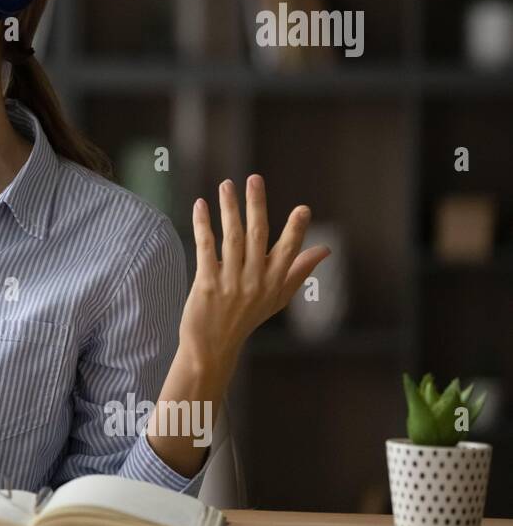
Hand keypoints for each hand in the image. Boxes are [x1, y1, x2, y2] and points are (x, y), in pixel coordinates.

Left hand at [180, 174, 330, 373]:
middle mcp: (255, 281)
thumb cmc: (246, 318)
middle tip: (255, 179)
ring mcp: (230, 283)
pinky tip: (201, 205)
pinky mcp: (206, 284)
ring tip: (226, 185)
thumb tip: (325, 250)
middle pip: (257, 236)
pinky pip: (206, 248)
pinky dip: (203, 225)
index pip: (288, 251)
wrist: (213, 346)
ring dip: (229, 209)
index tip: (303, 209)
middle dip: (257, 205)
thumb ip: (299, 271)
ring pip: (232, 238)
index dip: (296, 230)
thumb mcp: (277, 298)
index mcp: (274, 283)